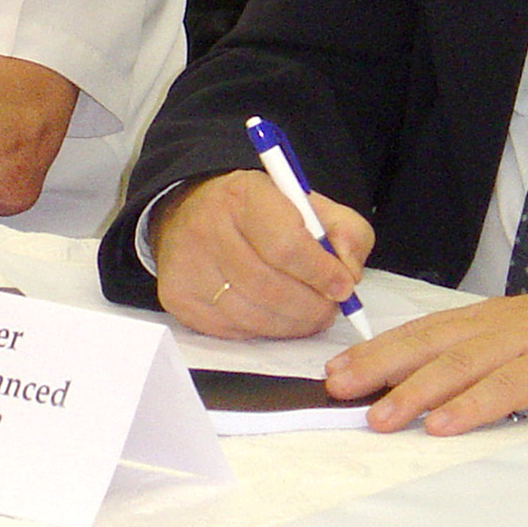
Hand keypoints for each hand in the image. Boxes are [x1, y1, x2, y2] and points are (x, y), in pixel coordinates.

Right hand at [150, 168, 374, 339]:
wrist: (193, 213)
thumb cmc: (258, 213)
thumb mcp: (308, 204)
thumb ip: (345, 231)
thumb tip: (348, 271)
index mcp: (243, 195)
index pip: (286, 245)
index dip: (321, 273)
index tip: (342, 285)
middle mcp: (207, 227)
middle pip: (271, 288)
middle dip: (313, 306)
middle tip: (329, 307)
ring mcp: (188, 265)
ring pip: (254, 316)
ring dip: (293, 324)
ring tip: (307, 313)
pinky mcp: (178, 297)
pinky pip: (234, 331)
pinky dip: (265, 331)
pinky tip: (274, 315)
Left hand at [325, 287, 527, 434]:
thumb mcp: (525, 342)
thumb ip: (485, 359)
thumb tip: (434, 387)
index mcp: (490, 318)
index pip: (424, 331)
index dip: (380, 349)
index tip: (341, 369)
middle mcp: (501, 323)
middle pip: (429, 342)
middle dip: (379, 364)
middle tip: (340, 387)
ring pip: (461, 364)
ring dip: (415, 391)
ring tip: (381, 415)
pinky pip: (508, 387)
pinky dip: (473, 405)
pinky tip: (444, 423)